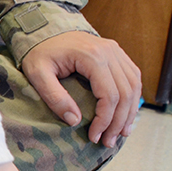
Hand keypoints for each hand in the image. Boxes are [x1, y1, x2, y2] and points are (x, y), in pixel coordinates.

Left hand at [21, 32, 140, 147]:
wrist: (44, 28)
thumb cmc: (39, 50)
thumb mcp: (37, 74)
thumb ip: (54, 97)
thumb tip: (75, 121)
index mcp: (92, 56)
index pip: (109, 95)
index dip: (105, 120)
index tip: (94, 136)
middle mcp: (110, 51)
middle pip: (126, 93)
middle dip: (118, 122)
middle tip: (108, 141)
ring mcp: (116, 51)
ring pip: (134, 86)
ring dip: (129, 112)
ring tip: (119, 133)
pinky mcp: (116, 53)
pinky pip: (133, 78)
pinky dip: (132, 98)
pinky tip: (125, 114)